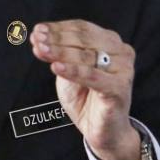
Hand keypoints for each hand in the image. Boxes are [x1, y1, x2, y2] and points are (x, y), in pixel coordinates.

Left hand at [30, 20, 140, 159]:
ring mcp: (123, 70)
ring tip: (41, 50)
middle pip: (84, 40)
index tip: (37, 30)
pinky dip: (72, 70)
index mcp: (110, 42)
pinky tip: (56, 67)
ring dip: (60, 52)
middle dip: (56, 39)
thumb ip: (58, 54)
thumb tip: (38, 35)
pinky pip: (92, 76)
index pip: (82, 28)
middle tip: (37, 40)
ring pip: (86, 56)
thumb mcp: (67, 70)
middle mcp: (121, 52)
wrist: (102, 131)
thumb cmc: (85, 98)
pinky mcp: (120, 88)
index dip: (58, 28)